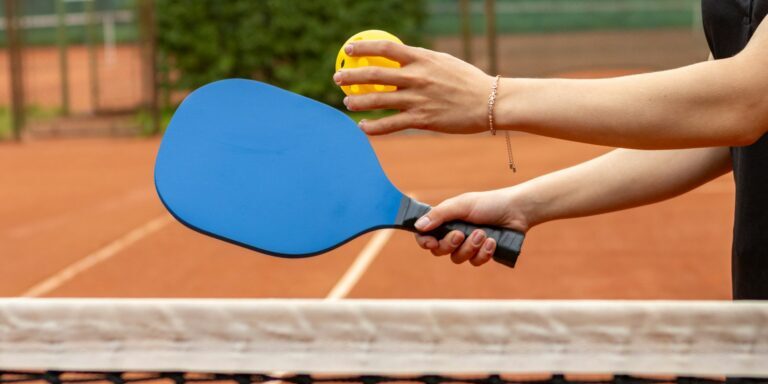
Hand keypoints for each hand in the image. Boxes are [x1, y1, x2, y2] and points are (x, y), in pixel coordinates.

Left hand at [332, 40, 492, 134]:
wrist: (489, 103)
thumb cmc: (468, 82)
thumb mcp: (444, 63)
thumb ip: (422, 61)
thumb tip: (403, 58)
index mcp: (422, 59)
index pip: (386, 49)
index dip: (364, 48)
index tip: (349, 50)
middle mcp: (417, 77)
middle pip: (375, 74)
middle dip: (352, 76)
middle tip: (338, 79)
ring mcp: (418, 100)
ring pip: (379, 100)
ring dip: (358, 102)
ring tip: (347, 103)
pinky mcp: (422, 120)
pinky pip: (391, 125)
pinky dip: (374, 127)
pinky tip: (363, 128)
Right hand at [413, 188, 532, 265]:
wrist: (517, 211)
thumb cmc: (489, 204)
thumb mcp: (462, 205)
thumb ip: (439, 215)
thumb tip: (418, 226)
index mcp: (446, 220)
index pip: (425, 235)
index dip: (424, 242)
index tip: (431, 243)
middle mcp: (454, 234)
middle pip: (439, 251)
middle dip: (450, 244)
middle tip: (462, 234)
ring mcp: (468, 246)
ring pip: (457, 258)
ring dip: (470, 247)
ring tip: (484, 234)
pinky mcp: (482, 254)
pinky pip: (474, 262)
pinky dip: (483, 253)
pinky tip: (492, 242)